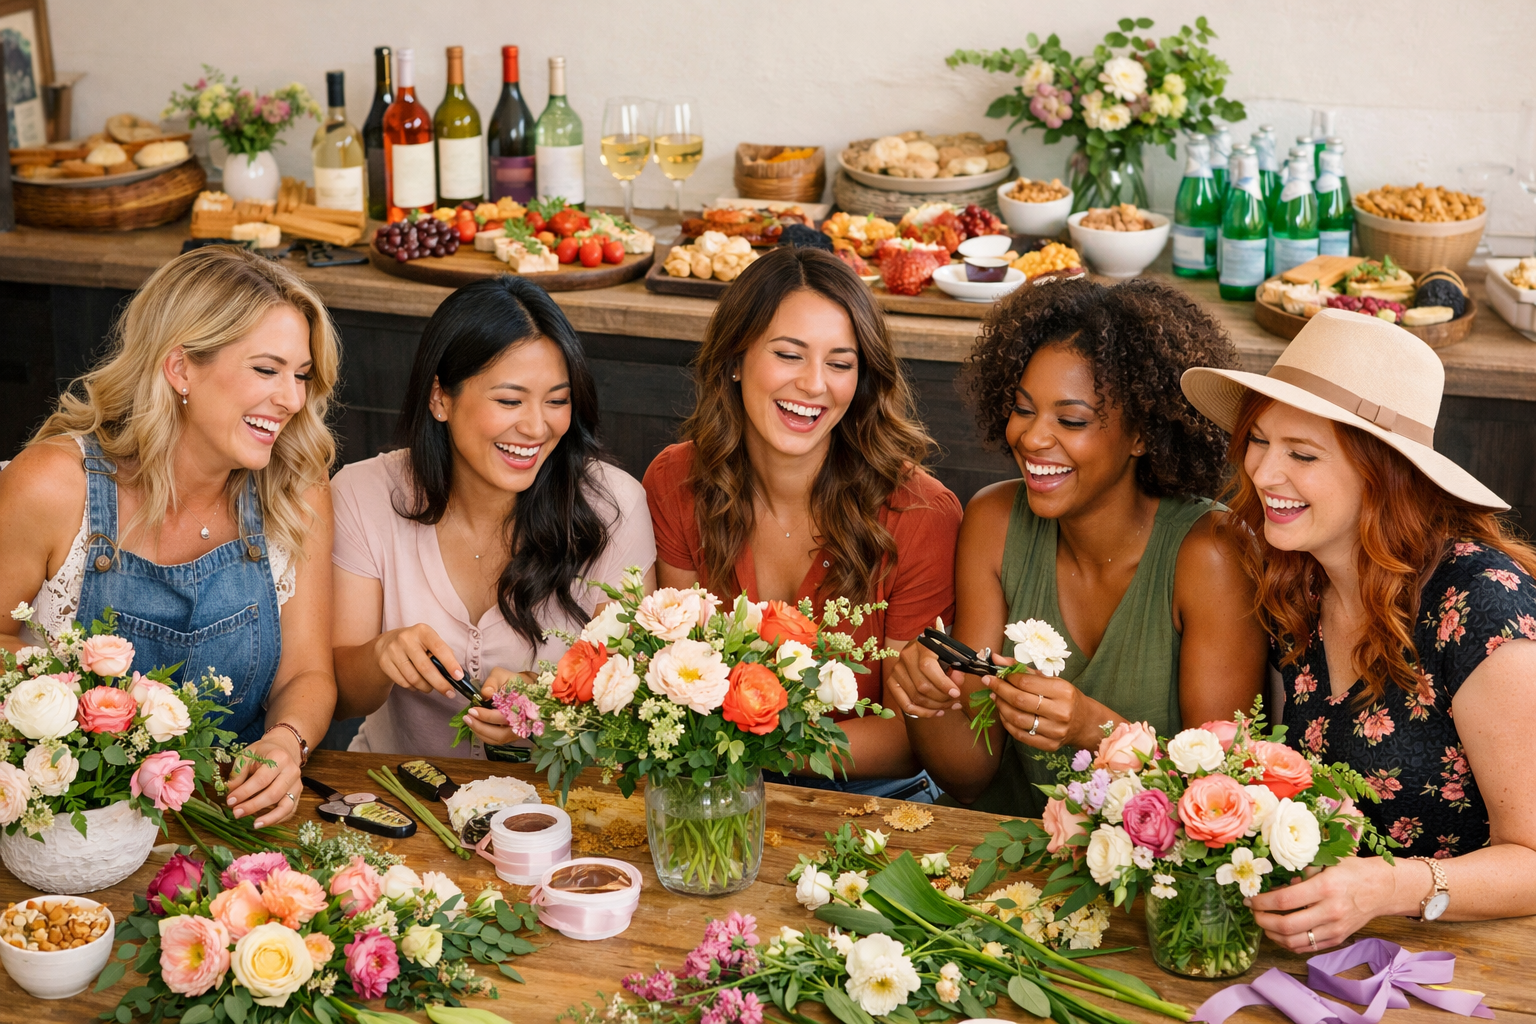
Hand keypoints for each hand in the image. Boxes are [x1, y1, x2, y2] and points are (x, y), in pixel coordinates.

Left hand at [226, 731, 303, 827]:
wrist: (283, 748)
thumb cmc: (263, 752)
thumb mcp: (248, 754)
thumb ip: (238, 772)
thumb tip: (229, 791)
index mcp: (279, 758)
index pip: (261, 779)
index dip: (245, 792)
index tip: (230, 801)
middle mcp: (292, 771)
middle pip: (273, 794)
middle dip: (253, 806)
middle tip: (236, 813)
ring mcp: (297, 784)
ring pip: (286, 805)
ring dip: (270, 818)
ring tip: (254, 825)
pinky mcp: (298, 794)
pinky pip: (290, 810)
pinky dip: (277, 819)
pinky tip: (264, 822)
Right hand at [373, 623, 463, 697]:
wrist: (387, 644)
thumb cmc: (416, 645)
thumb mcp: (429, 642)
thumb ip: (443, 655)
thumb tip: (457, 675)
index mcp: (422, 631)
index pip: (439, 648)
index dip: (450, 664)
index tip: (459, 676)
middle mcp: (406, 638)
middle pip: (425, 667)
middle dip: (440, 683)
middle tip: (450, 693)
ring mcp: (393, 650)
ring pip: (414, 678)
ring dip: (426, 687)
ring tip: (431, 687)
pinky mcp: (384, 663)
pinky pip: (403, 682)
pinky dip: (413, 687)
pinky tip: (416, 684)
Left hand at [462, 668, 536, 745]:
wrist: (526, 688)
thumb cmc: (513, 681)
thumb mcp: (502, 675)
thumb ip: (493, 682)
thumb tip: (486, 694)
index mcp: (524, 706)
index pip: (505, 717)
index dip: (487, 716)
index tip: (473, 710)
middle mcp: (524, 723)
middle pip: (502, 734)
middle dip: (482, 727)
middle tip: (467, 718)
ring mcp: (520, 731)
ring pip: (499, 739)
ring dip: (481, 732)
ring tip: (468, 721)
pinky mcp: (513, 735)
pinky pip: (498, 740)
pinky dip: (485, 735)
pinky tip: (475, 726)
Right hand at [887, 640, 966, 717]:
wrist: (924, 644)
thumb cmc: (940, 649)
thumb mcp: (951, 653)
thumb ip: (957, 667)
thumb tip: (956, 685)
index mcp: (922, 645)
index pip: (928, 667)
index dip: (943, 683)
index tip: (956, 693)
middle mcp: (906, 657)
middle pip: (922, 686)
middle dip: (942, 699)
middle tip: (955, 701)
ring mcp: (897, 670)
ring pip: (915, 697)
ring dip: (934, 707)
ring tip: (948, 707)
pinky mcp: (892, 681)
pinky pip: (905, 704)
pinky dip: (921, 712)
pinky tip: (934, 712)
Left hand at [983, 667, 1099, 751]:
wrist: (1085, 722)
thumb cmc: (1066, 697)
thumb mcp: (1051, 679)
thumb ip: (1024, 669)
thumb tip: (996, 659)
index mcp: (1063, 691)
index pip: (1026, 682)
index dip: (1007, 677)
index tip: (995, 673)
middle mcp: (1061, 711)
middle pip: (1020, 700)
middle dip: (1000, 689)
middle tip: (989, 682)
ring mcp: (1055, 731)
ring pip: (1017, 719)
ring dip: (1001, 707)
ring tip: (995, 697)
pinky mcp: (1049, 745)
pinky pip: (1020, 735)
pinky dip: (1007, 723)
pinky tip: (1004, 713)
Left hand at [1247, 858, 1399, 951]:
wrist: (1382, 889)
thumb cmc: (1352, 870)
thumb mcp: (1325, 862)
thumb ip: (1300, 871)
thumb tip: (1272, 880)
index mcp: (1325, 887)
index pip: (1285, 900)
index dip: (1262, 902)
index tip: (1250, 899)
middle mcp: (1330, 911)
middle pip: (1287, 926)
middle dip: (1262, 920)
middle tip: (1253, 912)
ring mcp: (1335, 928)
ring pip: (1295, 941)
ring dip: (1272, 934)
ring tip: (1263, 922)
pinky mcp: (1338, 939)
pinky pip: (1307, 947)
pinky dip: (1288, 943)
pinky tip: (1279, 932)